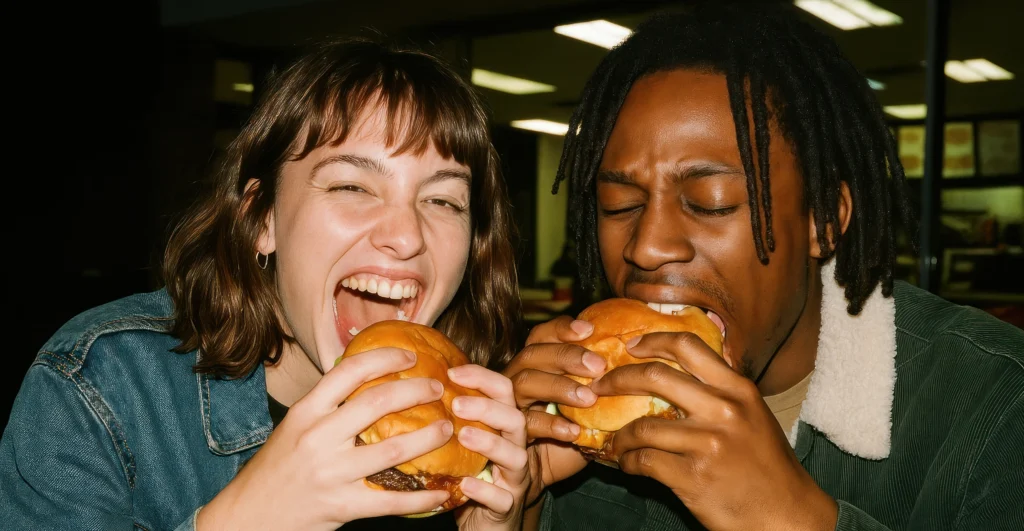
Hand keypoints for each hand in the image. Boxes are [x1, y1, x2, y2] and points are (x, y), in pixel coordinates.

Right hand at [197, 348, 451, 530]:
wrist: (248, 515)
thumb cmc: (277, 467)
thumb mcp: (295, 426)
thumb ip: (327, 405)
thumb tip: (370, 375)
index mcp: (306, 412)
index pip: (349, 371)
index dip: (385, 358)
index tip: (411, 356)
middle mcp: (318, 438)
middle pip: (378, 403)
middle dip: (416, 391)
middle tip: (438, 388)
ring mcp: (331, 473)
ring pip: (393, 449)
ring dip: (429, 437)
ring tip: (448, 428)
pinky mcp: (342, 506)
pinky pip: (391, 500)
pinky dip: (422, 496)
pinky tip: (443, 491)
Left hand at [446, 365, 528, 529]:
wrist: (484, 521)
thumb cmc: (468, 474)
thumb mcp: (462, 442)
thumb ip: (451, 417)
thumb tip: (416, 384)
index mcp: (503, 427)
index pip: (504, 391)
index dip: (482, 378)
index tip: (451, 373)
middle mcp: (515, 448)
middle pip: (516, 419)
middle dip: (488, 408)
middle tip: (456, 404)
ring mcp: (514, 478)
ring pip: (516, 456)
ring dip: (490, 443)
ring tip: (462, 435)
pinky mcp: (507, 507)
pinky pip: (502, 498)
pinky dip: (484, 490)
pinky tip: (465, 484)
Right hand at [502, 316, 606, 505]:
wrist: (537, 473)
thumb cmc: (566, 432)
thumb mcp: (586, 406)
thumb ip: (600, 385)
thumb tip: (640, 368)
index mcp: (535, 364)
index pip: (542, 335)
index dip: (562, 329)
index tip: (590, 330)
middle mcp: (517, 377)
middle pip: (532, 354)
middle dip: (566, 355)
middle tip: (597, 365)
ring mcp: (509, 403)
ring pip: (525, 382)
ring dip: (559, 387)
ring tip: (588, 399)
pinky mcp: (509, 431)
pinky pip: (526, 422)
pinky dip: (551, 424)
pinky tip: (574, 431)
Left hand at [591, 332, 837, 530]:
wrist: (787, 515)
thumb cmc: (768, 465)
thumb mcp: (755, 414)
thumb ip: (724, 388)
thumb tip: (690, 358)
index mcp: (738, 389)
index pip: (688, 346)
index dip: (652, 340)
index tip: (630, 346)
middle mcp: (723, 410)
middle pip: (655, 376)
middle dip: (618, 378)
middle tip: (600, 386)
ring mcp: (707, 444)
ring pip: (642, 426)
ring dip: (621, 435)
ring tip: (617, 440)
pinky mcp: (693, 477)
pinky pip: (644, 461)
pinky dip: (628, 462)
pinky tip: (628, 464)